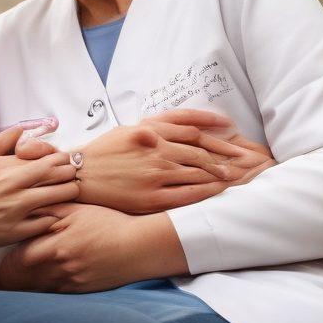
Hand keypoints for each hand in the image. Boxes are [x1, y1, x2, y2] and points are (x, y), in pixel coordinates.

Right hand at [0, 127, 80, 250]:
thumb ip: (3, 139)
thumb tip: (22, 129)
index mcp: (10, 168)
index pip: (49, 160)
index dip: (63, 160)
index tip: (65, 161)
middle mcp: (16, 188)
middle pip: (58, 178)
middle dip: (70, 175)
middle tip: (73, 176)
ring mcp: (17, 211)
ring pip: (56, 200)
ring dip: (67, 195)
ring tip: (71, 193)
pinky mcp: (16, 231)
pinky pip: (45, 224)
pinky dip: (54, 218)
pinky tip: (55, 214)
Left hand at [0, 203, 186, 292]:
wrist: (138, 246)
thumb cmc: (107, 222)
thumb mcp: (77, 209)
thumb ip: (50, 209)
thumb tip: (27, 206)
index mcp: (56, 243)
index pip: (22, 253)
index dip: (8, 254)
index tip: (0, 250)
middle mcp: (61, 265)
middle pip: (26, 274)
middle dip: (11, 273)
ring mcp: (71, 280)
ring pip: (39, 286)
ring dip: (25, 284)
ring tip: (9, 283)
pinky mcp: (81, 290)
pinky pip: (55, 293)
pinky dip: (44, 290)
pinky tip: (37, 287)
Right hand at [16, 110, 274, 213]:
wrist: (78, 177)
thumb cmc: (104, 152)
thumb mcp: (128, 128)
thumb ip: (158, 125)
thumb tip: (189, 125)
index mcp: (149, 130)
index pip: (192, 129)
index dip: (216, 131)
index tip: (233, 133)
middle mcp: (154, 150)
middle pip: (200, 151)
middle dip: (226, 156)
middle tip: (244, 161)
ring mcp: (154, 174)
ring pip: (198, 173)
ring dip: (221, 175)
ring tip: (235, 178)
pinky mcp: (152, 198)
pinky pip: (188, 195)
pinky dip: (206, 193)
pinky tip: (218, 193)